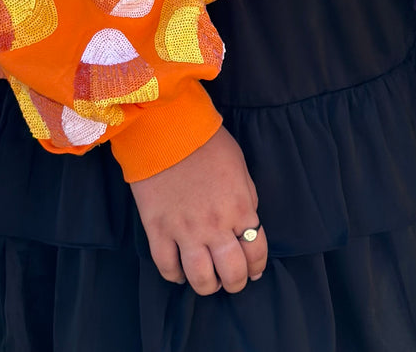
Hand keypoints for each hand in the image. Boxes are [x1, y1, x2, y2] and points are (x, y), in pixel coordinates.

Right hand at [130, 127, 266, 294]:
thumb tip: (247, 222)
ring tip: (209, 282)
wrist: (167, 130)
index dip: (258, 266)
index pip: (256, 251)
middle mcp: (215, 226)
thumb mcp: (240, 166)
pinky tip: (181, 272)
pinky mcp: (157, 230)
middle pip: (231, 273)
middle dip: (236, 282)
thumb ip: (246, 197)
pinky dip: (176, 276)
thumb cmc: (208, 142)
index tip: (255, 270)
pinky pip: (167, 267)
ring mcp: (184, 231)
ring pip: (200, 279)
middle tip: (234, 281)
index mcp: (240, 208)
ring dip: (208, 286)